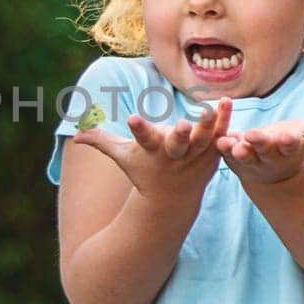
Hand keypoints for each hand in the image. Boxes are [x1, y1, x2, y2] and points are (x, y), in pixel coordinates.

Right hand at [73, 98, 232, 199]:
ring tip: (213, 107)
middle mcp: (173, 155)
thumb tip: (76, 135)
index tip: (132, 117)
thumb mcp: (122, 156)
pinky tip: (227, 103)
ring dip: (209, 124)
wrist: (171, 200)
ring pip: (203, 140)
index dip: (138, 129)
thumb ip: (101, 142)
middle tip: (183, 124)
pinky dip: (224, 122)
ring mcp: (194, 157)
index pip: (142, 138)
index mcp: (150, 151)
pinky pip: (218, 137)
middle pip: (177, 144)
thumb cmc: (143, 171)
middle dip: (180, 135)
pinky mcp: (210, 156)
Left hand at [216, 113, 303, 184]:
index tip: (289, 137)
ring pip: (245, 155)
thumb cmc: (293, 144)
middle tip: (254, 136)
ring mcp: (251, 158)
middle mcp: (270, 155)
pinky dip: (223, 146)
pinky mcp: (233, 157)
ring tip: (233, 144)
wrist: (271, 170)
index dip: (290, 141)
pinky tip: (218, 140)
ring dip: (239, 149)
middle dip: (261, 142)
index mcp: (290, 148)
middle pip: (266, 149)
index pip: (292, 145)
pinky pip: (227, 151)